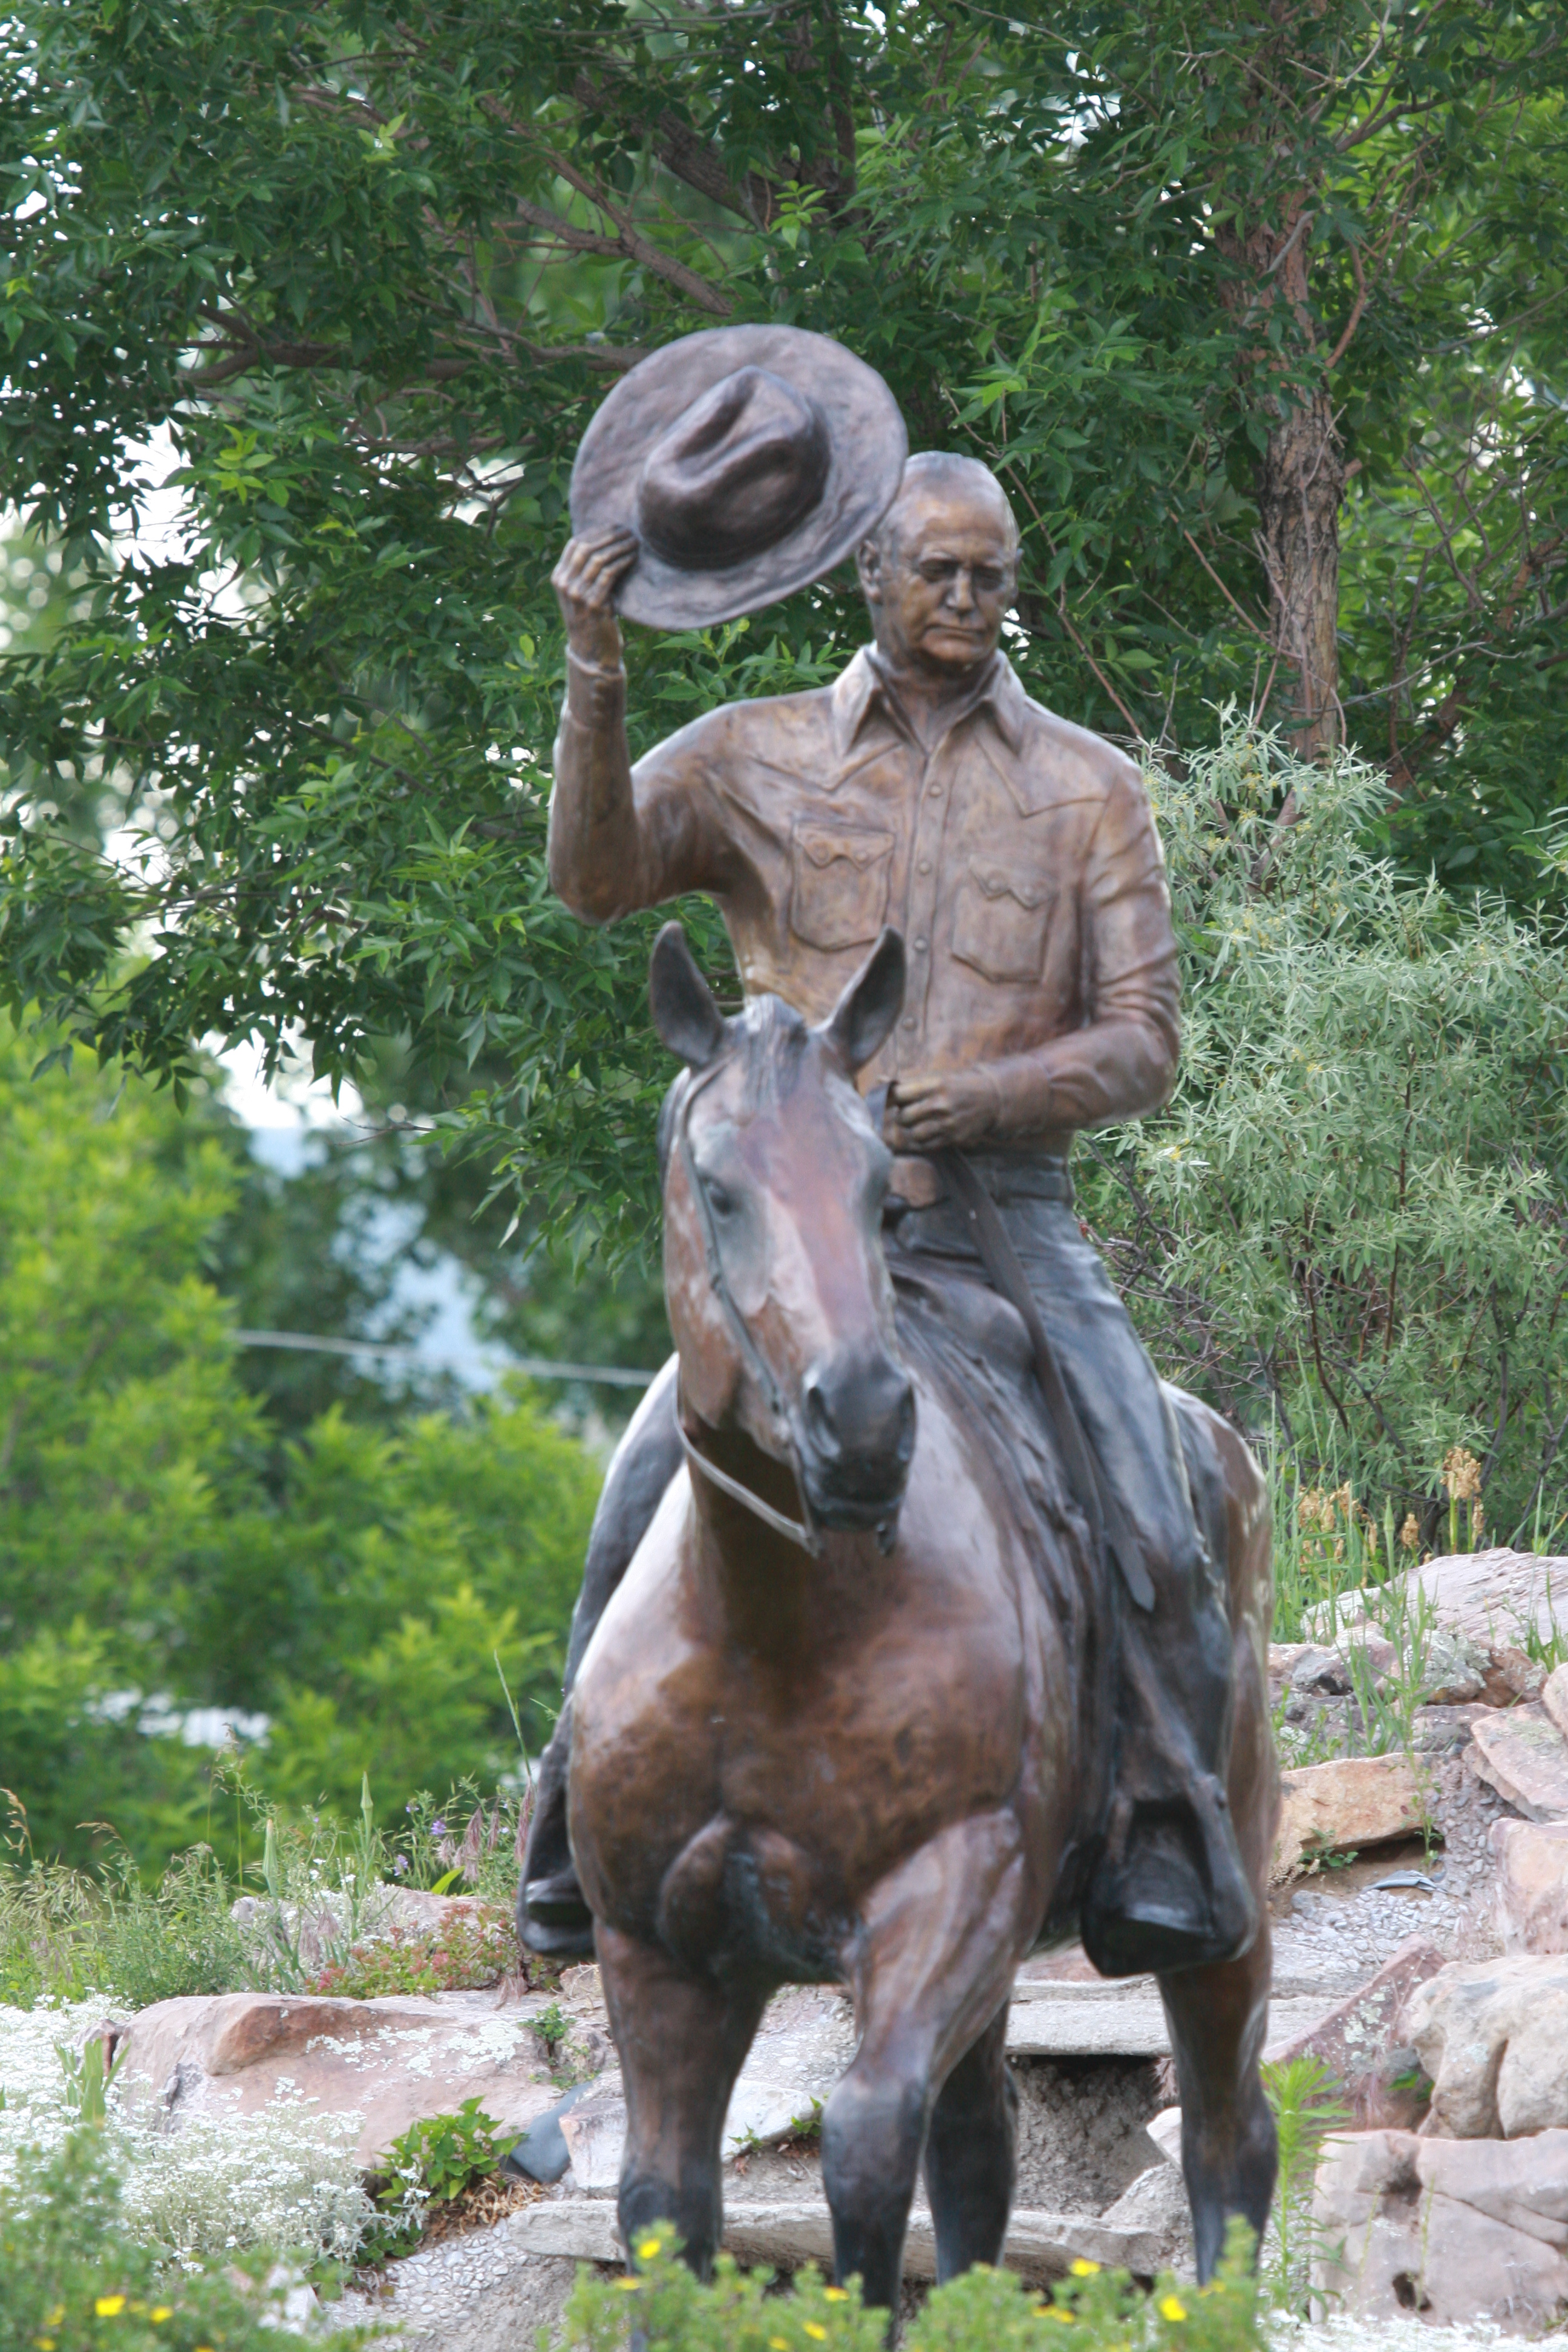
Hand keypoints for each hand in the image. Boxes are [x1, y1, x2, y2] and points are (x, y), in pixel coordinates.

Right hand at [552, 526, 639, 667]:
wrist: (592, 652)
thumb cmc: (592, 619)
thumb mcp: (582, 593)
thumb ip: (585, 571)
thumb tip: (606, 540)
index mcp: (559, 577)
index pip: (575, 543)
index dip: (597, 531)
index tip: (616, 526)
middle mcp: (564, 584)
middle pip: (586, 547)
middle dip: (609, 535)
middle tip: (628, 531)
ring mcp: (577, 595)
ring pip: (598, 559)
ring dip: (619, 546)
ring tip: (635, 542)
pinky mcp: (594, 605)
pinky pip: (609, 574)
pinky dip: (623, 562)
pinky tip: (634, 557)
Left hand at [884, 1068, 1001, 1151]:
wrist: (991, 1098)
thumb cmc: (957, 1085)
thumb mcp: (936, 1077)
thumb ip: (908, 1082)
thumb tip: (880, 1081)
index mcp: (934, 1084)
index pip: (899, 1094)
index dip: (888, 1099)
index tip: (886, 1102)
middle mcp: (940, 1104)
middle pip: (904, 1116)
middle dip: (900, 1116)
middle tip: (902, 1115)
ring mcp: (948, 1122)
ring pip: (914, 1133)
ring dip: (910, 1131)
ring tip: (914, 1125)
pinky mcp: (954, 1137)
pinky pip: (928, 1145)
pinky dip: (921, 1141)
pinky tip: (923, 1134)